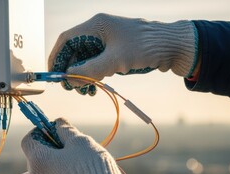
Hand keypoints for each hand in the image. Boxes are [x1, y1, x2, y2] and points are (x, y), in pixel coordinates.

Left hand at [21, 118, 140, 173]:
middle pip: (37, 158)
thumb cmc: (90, 170)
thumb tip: (58, 123)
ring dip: (57, 166)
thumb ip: (66, 130)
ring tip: (79, 165)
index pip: (29, 140)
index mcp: (38, 161)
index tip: (56, 130)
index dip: (41, 131)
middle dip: (51, 149)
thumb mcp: (80, 142)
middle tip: (72, 147)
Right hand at [49, 13, 197, 94]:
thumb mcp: (116, 60)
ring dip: (81, 75)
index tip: (54, 75)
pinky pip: (96, 62)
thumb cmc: (147, 47)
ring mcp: (107, 40)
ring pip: (85, 59)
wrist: (175, 47)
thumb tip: (69, 79)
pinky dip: (92, 75)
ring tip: (86, 91)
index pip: (66, 40)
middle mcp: (99, 31)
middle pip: (74, 50)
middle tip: (72, 88)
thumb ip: (90, 69)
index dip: (57, 57)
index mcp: (96, 26)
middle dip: (70, 70)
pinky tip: (95, 87)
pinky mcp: (115, 50)